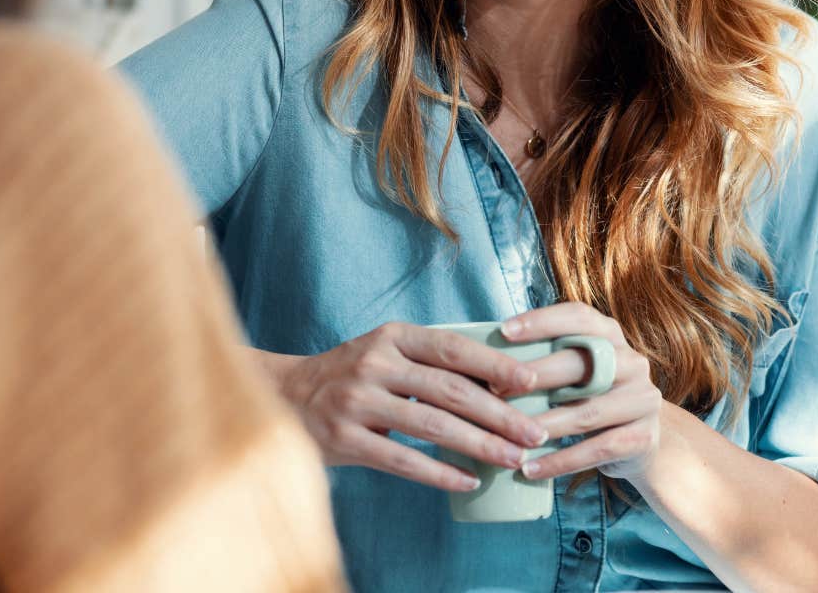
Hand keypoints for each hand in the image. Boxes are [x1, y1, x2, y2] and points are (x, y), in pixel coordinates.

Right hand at [275, 322, 550, 491]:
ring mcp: (357, 401)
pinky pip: (403, 460)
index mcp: (391, 337)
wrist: (284, 397)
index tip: (531, 383)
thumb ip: (430, 363)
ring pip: (432, 425)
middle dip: (499, 413)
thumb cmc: (351, 376)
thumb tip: (500, 382)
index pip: (453, 348)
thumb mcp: (385, 353)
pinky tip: (469, 480)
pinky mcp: (345, 438)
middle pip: (450, 389)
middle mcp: (374, 363)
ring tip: (512, 459)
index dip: (494, 364)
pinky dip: (440, 472)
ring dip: (479, 445)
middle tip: (534, 433)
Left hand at [500, 302, 662, 481]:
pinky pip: (596, 450)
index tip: (503, 331)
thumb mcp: (577, 372)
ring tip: (508, 438)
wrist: (640, 442)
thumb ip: (547, 358)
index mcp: (611, 336)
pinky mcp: (643, 437)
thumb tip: (483, 357)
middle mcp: (632, 362)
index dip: (542, 321)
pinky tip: (530, 469)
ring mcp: (643, 399)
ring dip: (543, 426)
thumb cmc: (591, 398)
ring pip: (586, 412)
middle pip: (581, 364)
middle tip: (494, 390)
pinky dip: (560, 462)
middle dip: (534, 376)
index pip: (578, 317)